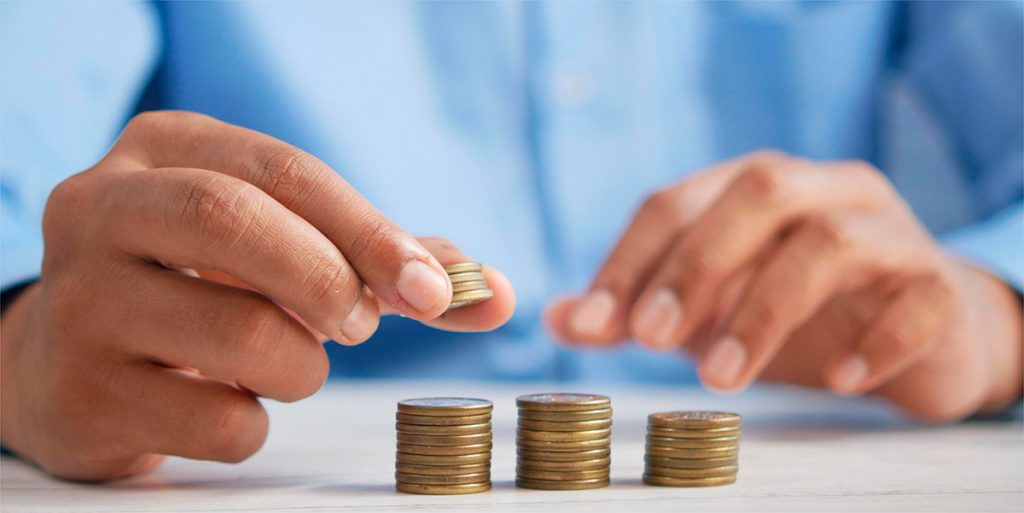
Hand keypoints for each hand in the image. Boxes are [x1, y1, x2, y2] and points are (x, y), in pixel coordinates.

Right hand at [0, 111, 514, 480]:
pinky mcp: (81, 394)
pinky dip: (255, 423)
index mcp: (163, 150)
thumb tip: (495, 293)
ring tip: (286, 362)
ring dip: (302, 365)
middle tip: (362, 324)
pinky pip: (219, 422)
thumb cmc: (203, 288)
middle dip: (329, 279)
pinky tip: (227, 402)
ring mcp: (79, 303)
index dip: (370, 231)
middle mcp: (102, 209)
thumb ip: (386, 261)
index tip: (433, 290)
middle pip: (235, 221)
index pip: (284, 171)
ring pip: (240, 336)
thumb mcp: (279, 244)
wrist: (72, 361)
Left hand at [548, 151, 1021, 420]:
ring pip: (831, 242)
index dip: (628, 260)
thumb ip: (637, 309)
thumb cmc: (801, 311)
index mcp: (755, 187)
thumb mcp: (709, 309)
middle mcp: (823, 191)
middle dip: (695, 265)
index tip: (591, 325)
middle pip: (757, 192)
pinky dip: (874, 341)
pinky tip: (837, 380)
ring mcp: (890, 233)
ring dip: (764, 310)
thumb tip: (557, 318)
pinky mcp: (941, 287)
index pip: (676, 201)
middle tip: (650, 339)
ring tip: (721, 378)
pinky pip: (917, 301)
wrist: (924, 330)